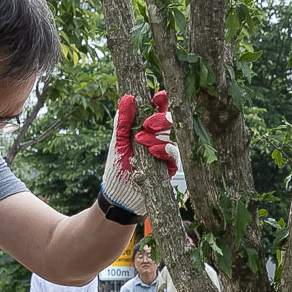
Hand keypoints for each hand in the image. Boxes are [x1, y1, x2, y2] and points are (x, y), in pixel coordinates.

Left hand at [101, 91, 178, 215]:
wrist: (119, 195)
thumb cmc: (117, 167)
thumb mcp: (118, 141)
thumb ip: (123, 121)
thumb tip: (128, 97)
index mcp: (145, 129)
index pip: (158, 111)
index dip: (161, 102)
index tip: (159, 96)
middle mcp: (158, 139)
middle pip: (168, 122)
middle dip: (160, 118)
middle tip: (147, 123)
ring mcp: (165, 153)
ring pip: (171, 138)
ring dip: (158, 136)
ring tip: (142, 139)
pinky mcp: (169, 168)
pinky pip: (174, 156)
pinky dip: (165, 151)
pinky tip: (154, 150)